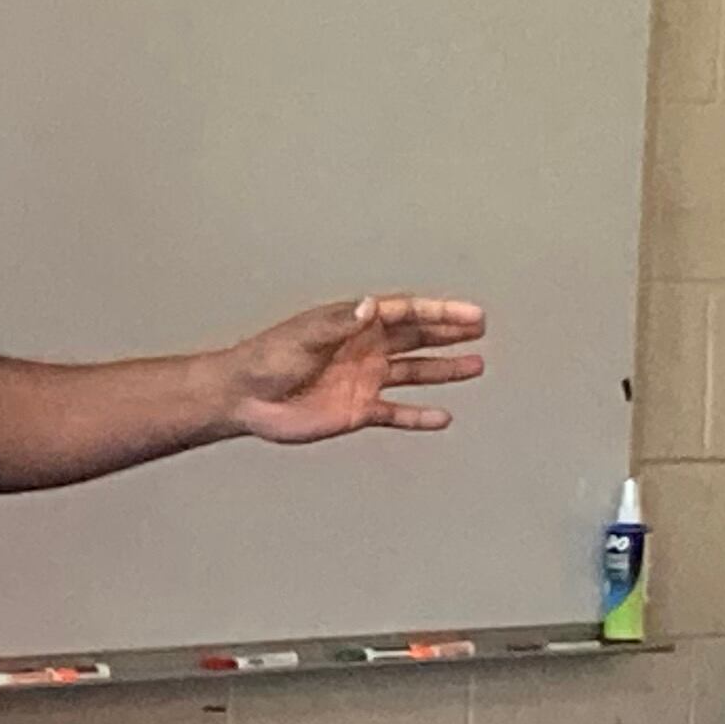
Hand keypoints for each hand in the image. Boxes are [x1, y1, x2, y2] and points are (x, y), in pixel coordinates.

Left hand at [219, 296, 486, 444]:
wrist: (244, 397)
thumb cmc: (266, 358)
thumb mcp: (304, 337)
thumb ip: (339, 324)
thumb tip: (370, 305)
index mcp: (355, 324)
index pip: (406, 313)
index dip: (440, 312)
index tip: (471, 314)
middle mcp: (365, 349)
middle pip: (416, 337)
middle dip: (449, 332)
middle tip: (480, 328)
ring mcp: (363, 379)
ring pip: (413, 372)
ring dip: (443, 370)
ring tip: (475, 366)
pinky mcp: (357, 409)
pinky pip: (396, 412)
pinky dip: (418, 416)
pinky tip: (442, 417)